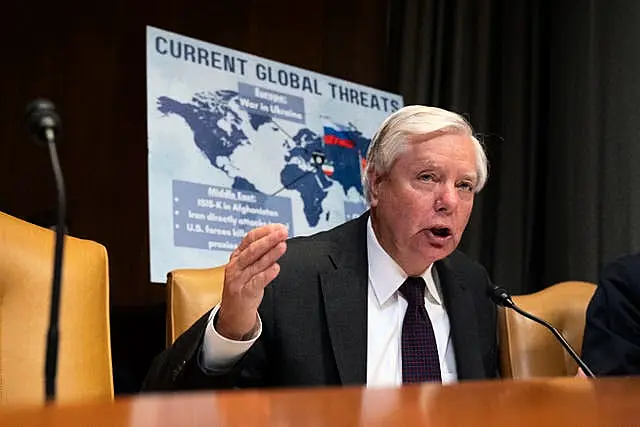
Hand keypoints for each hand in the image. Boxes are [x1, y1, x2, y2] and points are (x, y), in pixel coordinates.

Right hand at [216, 224, 287, 339]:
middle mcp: (236, 266)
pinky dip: (266, 274)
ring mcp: (238, 280)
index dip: (265, 231)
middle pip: (252, 249)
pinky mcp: (243, 293)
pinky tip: (275, 268)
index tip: (279, 227)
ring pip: (255, 264)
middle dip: (269, 239)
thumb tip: (278, 238)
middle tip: (283, 232)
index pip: (250, 238)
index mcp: (237, 256)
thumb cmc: (243, 288)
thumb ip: (260, 254)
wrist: (232, 314)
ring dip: (270, 254)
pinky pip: (256, 282)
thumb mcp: (248, 268)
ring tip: (282, 245)